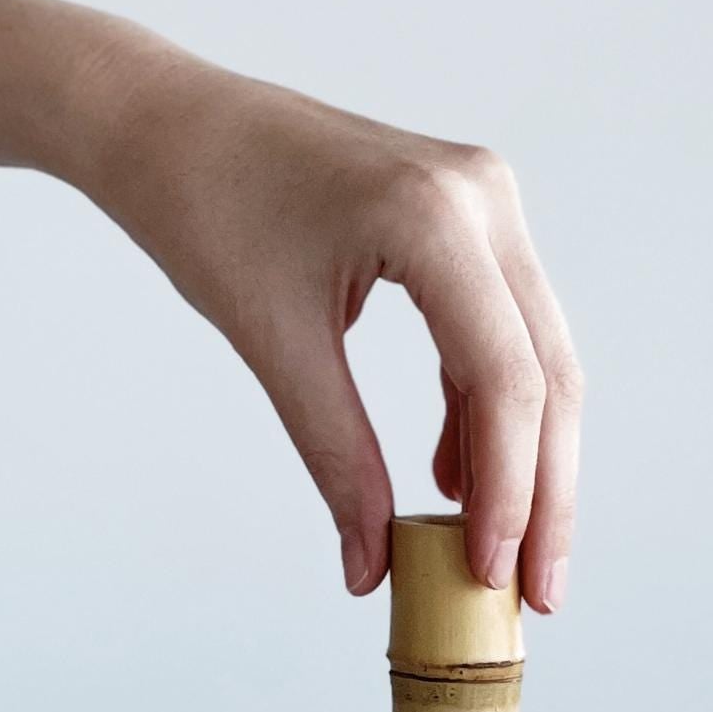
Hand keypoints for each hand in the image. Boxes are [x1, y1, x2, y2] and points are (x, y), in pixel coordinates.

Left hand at [75, 42, 580, 606]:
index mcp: (434, 218)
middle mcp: (483, 198)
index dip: (510, 489)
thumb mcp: (272, 342)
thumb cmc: (204, 210)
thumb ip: (337, 454)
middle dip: (543, 488)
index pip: (506, 376)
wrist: (166, 120)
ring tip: (501, 549)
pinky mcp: (469, 213)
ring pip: (536, 352)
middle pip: (546, 369)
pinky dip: (485, 403)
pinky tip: (452, 474)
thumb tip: (371, 567)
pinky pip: (500, 323)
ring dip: (523, 453)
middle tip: (535, 591)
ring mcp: (484, 199)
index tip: (491, 577)